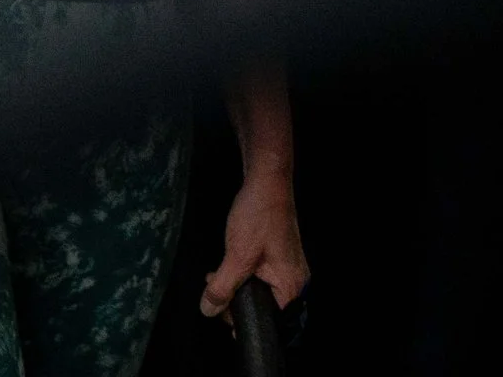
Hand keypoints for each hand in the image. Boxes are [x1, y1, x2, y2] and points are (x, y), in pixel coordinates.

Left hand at [201, 167, 307, 319]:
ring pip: (259, 291)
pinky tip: (226, 266)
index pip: (270, 322)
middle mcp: (294, 281)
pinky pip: (260, 276)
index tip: (223, 316)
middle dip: (236, 301)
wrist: (267, 180)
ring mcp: (287, 268)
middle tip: (214, 292)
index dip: (245, 321)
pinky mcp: (279, 256)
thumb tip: (208, 311)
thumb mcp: (237, 256)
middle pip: (264, 308)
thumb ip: (222, 287)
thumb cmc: (260, 216)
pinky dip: (242, 274)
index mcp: (290, 287)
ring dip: (236, 286)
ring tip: (216, 277)